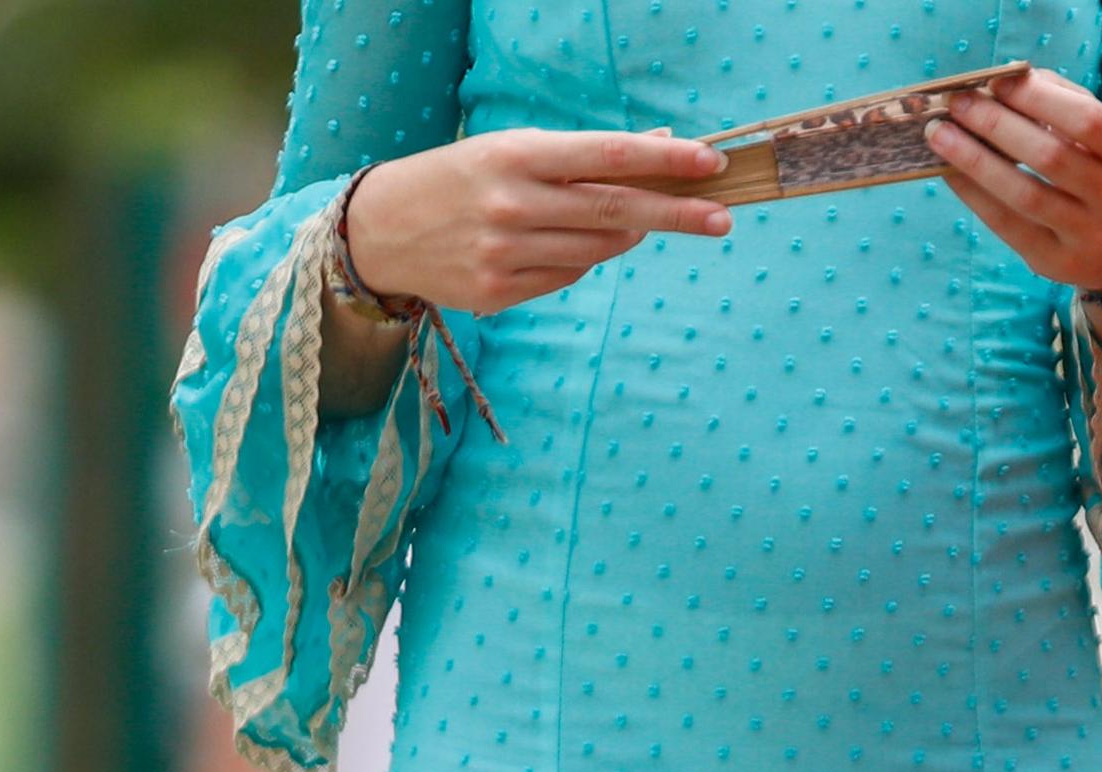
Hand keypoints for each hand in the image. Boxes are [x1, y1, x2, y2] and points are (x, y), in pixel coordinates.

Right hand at [336, 130, 732, 314]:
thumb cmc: (459, 179)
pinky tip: (569, 243)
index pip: (605, 156)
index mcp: (514, 157)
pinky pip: (569, 275)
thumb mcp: (512, 150)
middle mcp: (512, 205)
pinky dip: (584, 257)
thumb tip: (660, 149)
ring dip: (629, 234)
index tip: (710, 164)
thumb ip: (582, 155)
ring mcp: (506, 253)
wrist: (379, 231)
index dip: (664, 162)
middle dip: (677, 213)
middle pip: (616, 210)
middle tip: (723, 217)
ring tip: (639, 221)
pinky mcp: (500, 293)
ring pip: (599, 248)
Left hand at [921, 71, 1101, 294]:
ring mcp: (1087, 235)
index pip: (1086, 119)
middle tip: (957, 105)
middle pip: (1050, 157)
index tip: (994, 81)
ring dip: (975, 161)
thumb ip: (1058, 100)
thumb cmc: (1099, 167)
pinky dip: (973, 194)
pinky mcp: (1055, 261)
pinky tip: (949, 171)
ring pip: (1025, 195)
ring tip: (939, 135)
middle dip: (996, 125)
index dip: (1037, 98)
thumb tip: (999, 83)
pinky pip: (1007, 225)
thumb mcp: (1097, 132)